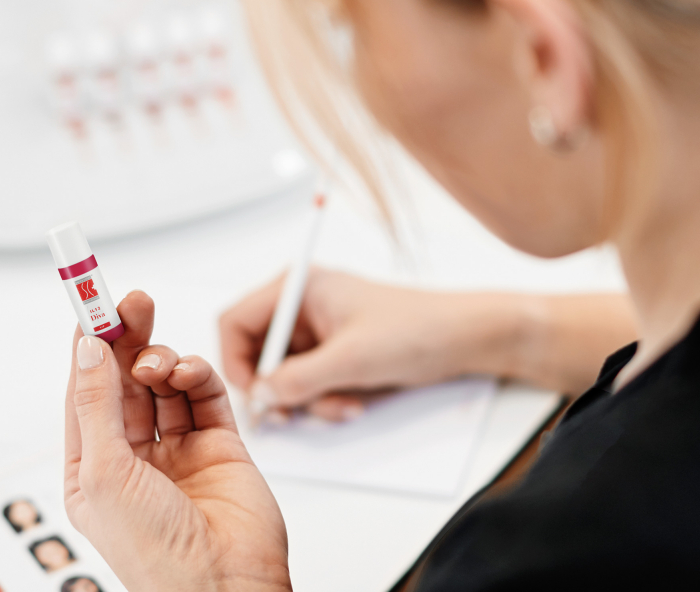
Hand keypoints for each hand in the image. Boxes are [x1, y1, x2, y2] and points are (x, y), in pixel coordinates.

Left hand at [64, 291, 290, 591]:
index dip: (89, 349)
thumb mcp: (105, 474)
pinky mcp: (221, 445)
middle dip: (129, 340)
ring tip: (159, 361)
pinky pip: (206, 397)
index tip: (92, 309)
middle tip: (132, 303)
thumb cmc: (157, 555)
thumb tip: (85, 352)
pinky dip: (198, 376)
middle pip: (129, 382)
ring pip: (168, 385)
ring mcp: (180, 450)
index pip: (87, 394)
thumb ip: (98, 406)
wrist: (225, 583)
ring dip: (163, 361)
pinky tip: (189, 372)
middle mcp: (137, 457)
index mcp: (96, 469)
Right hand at [220, 268, 523, 421]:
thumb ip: (298, 379)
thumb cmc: (416, 328)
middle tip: (292, 413)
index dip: (235, 360)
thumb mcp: (351, 359)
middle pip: (258, 352)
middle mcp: (303, 306)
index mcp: (300, 287)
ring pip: (286, 374)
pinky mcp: (336, 351)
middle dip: (278, 387)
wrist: (464, 338)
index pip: (236, 320)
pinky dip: (327, 398)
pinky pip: (312, 382)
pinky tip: (354, 401)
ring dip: (310, 398)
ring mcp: (319, 330)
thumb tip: (260, 395)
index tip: (255, 395)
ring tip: (344, 403)